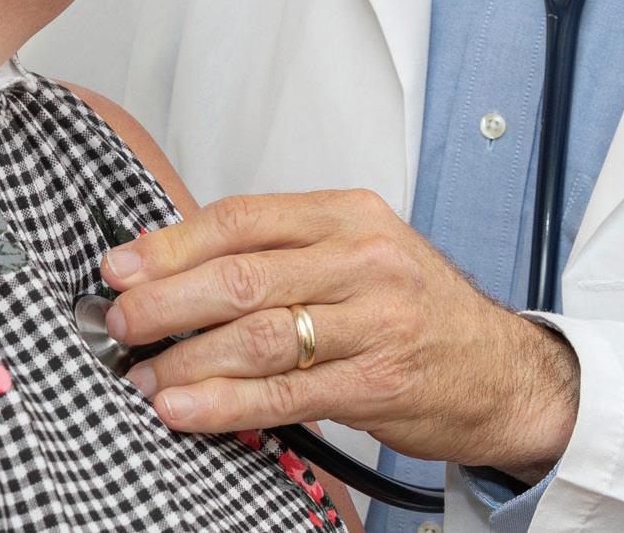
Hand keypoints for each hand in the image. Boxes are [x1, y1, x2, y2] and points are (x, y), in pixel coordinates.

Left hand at [100, 189, 578, 479]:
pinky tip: (186, 409)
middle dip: (165, 301)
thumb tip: (176, 260)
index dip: (172, 243)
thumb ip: (283, 251)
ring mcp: (373, 322)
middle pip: (242, 275)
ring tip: (143, 374)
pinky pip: (284, 394)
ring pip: (257, 336)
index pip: (243, 217)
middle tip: (119, 321)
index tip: (123, 265)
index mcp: (349, 214)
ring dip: (186, 360)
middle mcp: (363, 259)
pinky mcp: (376, 382)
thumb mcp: (360, 252)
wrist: (504, 370)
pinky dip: (225, 403)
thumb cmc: (419, 309)